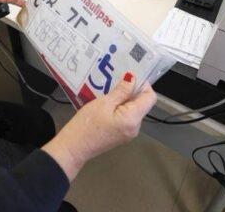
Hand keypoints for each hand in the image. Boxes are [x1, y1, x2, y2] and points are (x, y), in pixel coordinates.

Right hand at [41, 75, 156, 180]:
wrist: (74, 147)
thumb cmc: (86, 125)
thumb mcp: (104, 103)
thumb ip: (121, 90)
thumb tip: (133, 78)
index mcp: (133, 119)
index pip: (150, 97)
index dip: (143, 85)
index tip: (130, 77)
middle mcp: (135, 127)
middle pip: (142, 104)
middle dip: (131, 91)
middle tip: (116, 81)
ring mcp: (129, 133)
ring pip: (133, 110)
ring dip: (123, 99)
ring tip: (108, 92)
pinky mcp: (121, 135)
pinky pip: (126, 117)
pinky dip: (119, 108)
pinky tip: (106, 104)